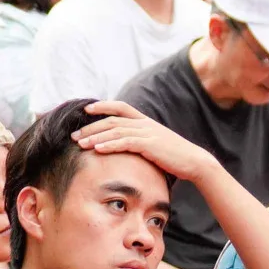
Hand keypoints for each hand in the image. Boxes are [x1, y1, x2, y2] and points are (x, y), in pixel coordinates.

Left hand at [73, 100, 217, 183]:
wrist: (193, 162)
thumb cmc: (174, 157)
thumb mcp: (155, 145)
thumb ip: (140, 141)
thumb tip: (125, 146)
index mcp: (145, 121)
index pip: (120, 107)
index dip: (102, 106)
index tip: (86, 110)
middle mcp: (144, 124)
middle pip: (112, 120)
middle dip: (91, 127)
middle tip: (75, 135)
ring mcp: (147, 133)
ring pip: (115, 130)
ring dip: (95, 137)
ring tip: (80, 143)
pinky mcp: (149, 145)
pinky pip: (125, 142)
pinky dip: (109, 144)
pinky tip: (98, 149)